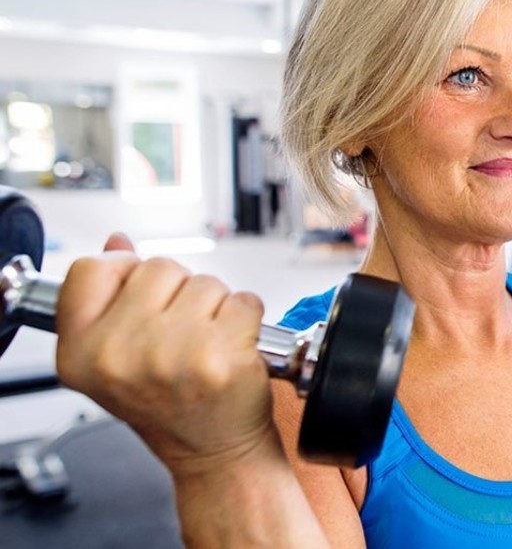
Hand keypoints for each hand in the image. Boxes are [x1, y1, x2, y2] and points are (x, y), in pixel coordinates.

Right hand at [55, 233, 275, 475]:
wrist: (213, 451)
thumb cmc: (170, 405)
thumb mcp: (117, 358)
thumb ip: (109, 298)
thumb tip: (118, 243)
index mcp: (81, 352)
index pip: (91, 270)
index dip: (124, 271)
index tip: (142, 294)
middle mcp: (119, 354)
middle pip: (158, 267)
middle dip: (179, 291)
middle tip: (181, 334)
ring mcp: (171, 355)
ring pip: (206, 282)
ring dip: (216, 306)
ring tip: (206, 345)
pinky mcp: (220, 357)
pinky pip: (244, 300)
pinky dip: (247, 318)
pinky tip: (232, 350)